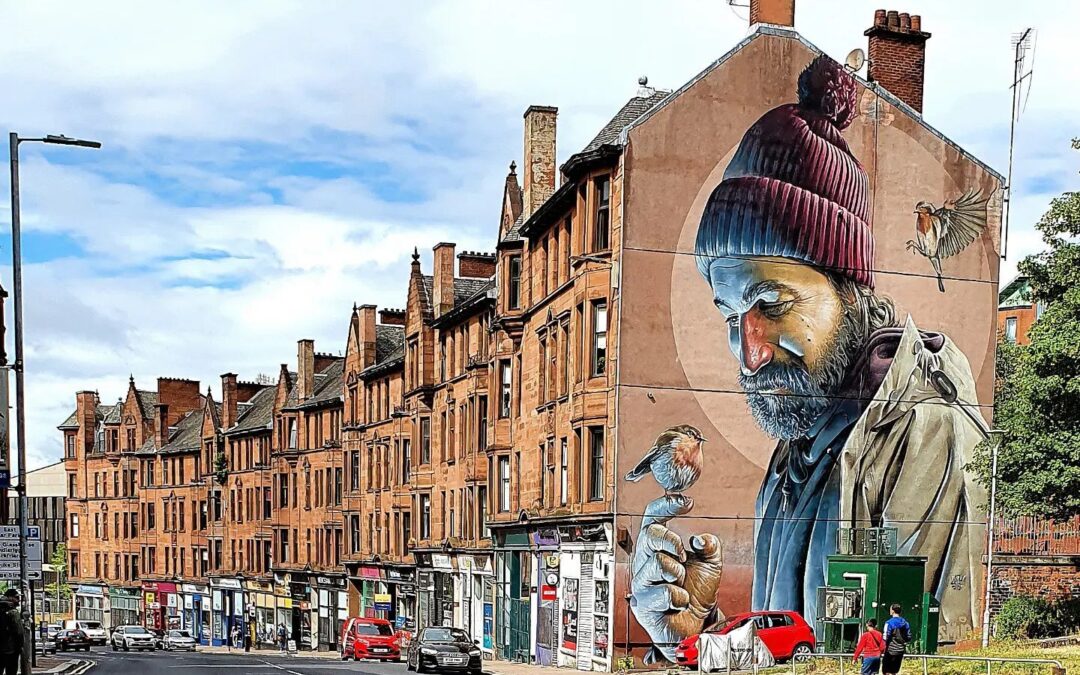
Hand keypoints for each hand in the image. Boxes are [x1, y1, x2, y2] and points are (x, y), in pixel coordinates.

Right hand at [630, 495, 723, 663]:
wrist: (696, 624)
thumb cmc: (696, 592)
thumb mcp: (710, 563)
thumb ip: (709, 545)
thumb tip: (700, 539)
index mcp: (656, 547)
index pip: (653, 518)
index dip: (665, 506)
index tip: (685, 503)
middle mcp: (644, 562)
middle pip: (650, 536)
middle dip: (672, 542)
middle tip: (683, 555)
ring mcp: (642, 583)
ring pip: (657, 563)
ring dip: (677, 573)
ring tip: (681, 582)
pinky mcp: (644, 605)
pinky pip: (663, 592)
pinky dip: (679, 597)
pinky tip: (680, 601)